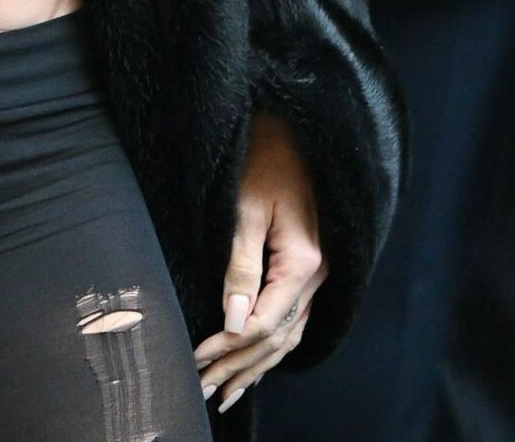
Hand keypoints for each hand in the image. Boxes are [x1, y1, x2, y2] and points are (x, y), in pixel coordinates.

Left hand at [193, 112, 328, 414]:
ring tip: (222, 392)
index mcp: (305, 261)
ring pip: (288, 336)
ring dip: (254, 364)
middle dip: (238, 364)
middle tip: (200, 386)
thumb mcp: (243, 207)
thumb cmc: (261, 154)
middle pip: (278, 337)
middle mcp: (317, 274)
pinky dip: (272, 347)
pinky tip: (254, 362)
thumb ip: (240, 267)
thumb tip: (233, 323)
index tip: (196, 357)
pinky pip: (292, 320)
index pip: (268, 322)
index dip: (230, 345)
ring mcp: (317, 273)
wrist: (289, 122)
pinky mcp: (307, 266)